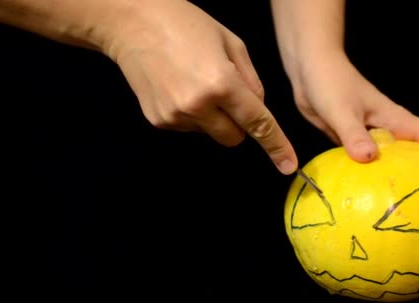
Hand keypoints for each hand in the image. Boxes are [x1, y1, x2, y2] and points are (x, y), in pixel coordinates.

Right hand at [103, 0, 297, 173]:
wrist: (131, 22)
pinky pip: (189, 128)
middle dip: (239, 123)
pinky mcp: (159, 121)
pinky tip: (180, 87)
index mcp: (221, 84)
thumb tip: (258, 108)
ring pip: (211, 133)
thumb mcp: (232, 43)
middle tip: (227, 93)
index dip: (276, 145)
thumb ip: (252, 81)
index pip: (257, 123)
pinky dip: (192, 114)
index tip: (287, 165)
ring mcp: (175, 117)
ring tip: (195, 82)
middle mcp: (197, 106)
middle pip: (234, 138)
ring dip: (213, 117)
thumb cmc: (185, 23)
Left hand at [289, 51, 418, 186]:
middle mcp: (392, 131)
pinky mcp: (357, 144)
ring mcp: (376, 138)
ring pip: (404, 164)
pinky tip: (376, 201)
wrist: (312, 71)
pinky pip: (376, 168)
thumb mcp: (341, 110)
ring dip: (416, 182)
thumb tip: (368, 159)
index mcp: (398, 121)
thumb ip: (354, 134)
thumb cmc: (330, 83)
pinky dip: (383, 181)